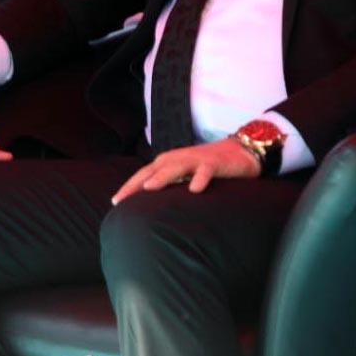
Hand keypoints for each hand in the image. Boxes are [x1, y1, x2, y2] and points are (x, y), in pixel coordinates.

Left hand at [111, 137, 260, 204]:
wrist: (240, 150)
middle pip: (153, 170)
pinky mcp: (215, 163)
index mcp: (168, 162)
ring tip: (149, 188)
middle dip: (136, 184)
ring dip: (162, 176)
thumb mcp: (184, 174)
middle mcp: (178, 158)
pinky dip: (200, 178)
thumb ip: (170, 184)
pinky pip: (206, 170)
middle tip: (122, 199)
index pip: (144, 174)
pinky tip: (194, 189)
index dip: (129, 186)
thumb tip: (151, 205)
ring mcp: (196, 159)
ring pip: (176, 167)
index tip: (115, 202)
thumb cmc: (206, 166)